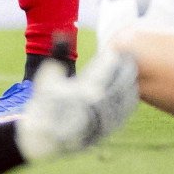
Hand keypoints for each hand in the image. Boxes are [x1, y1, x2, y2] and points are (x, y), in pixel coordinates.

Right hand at [14, 49, 139, 160]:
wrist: (42, 139)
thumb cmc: (43, 105)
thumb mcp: (46, 79)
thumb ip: (57, 56)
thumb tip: (62, 34)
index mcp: (80, 92)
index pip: (103, 70)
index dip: (110, 58)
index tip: (115, 49)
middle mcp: (93, 108)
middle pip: (118, 84)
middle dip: (126, 69)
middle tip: (130, 57)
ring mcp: (100, 121)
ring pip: (123, 100)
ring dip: (129, 85)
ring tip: (132, 73)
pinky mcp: (103, 132)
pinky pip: (122, 116)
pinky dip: (129, 103)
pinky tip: (131, 94)